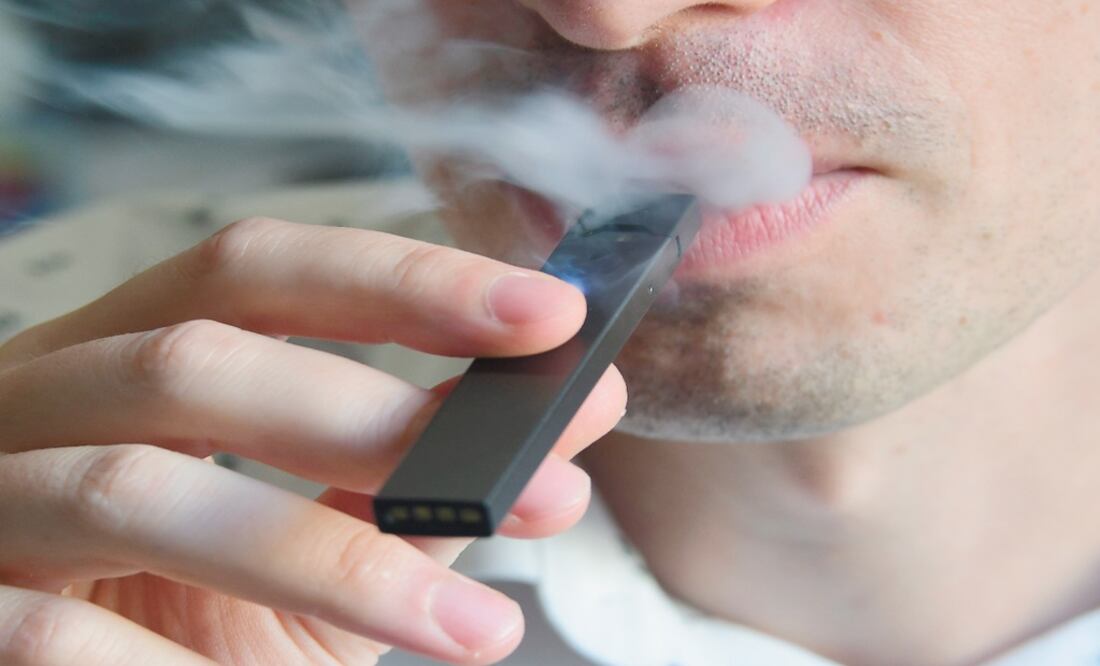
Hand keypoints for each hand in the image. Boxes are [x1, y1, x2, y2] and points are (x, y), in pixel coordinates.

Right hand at [0, 217, 625, 664]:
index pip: (256, 269)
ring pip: (135, 490)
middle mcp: (38, 399)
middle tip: (528, 476)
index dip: (402, 279)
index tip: (546, 313)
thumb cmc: (185, 619)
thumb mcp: (310, 551)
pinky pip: (55, 636)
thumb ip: (420, 487)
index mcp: (123, 353)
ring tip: (472, 631)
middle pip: (194, 358)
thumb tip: (568, 428)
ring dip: (330, 557)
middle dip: (371, 414)